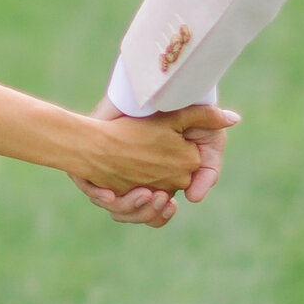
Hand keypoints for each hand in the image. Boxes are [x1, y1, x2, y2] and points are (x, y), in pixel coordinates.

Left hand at [75, 100, 231, 228]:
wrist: (150, 90)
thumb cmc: (181, 113)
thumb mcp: (205, 139)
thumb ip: (209, 168)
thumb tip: (199, 197)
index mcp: (158, 183)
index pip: (157, 212)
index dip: (162, 213)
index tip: (171, 204)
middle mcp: (134, 183)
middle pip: (137, 214)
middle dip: (147, 212)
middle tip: (160, 199)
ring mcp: (113, 175)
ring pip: (118, 209)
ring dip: (130, 208)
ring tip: (144, 193)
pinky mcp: (94, 166)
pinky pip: (93, 192)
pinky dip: (102, 197)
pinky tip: (111, 194)